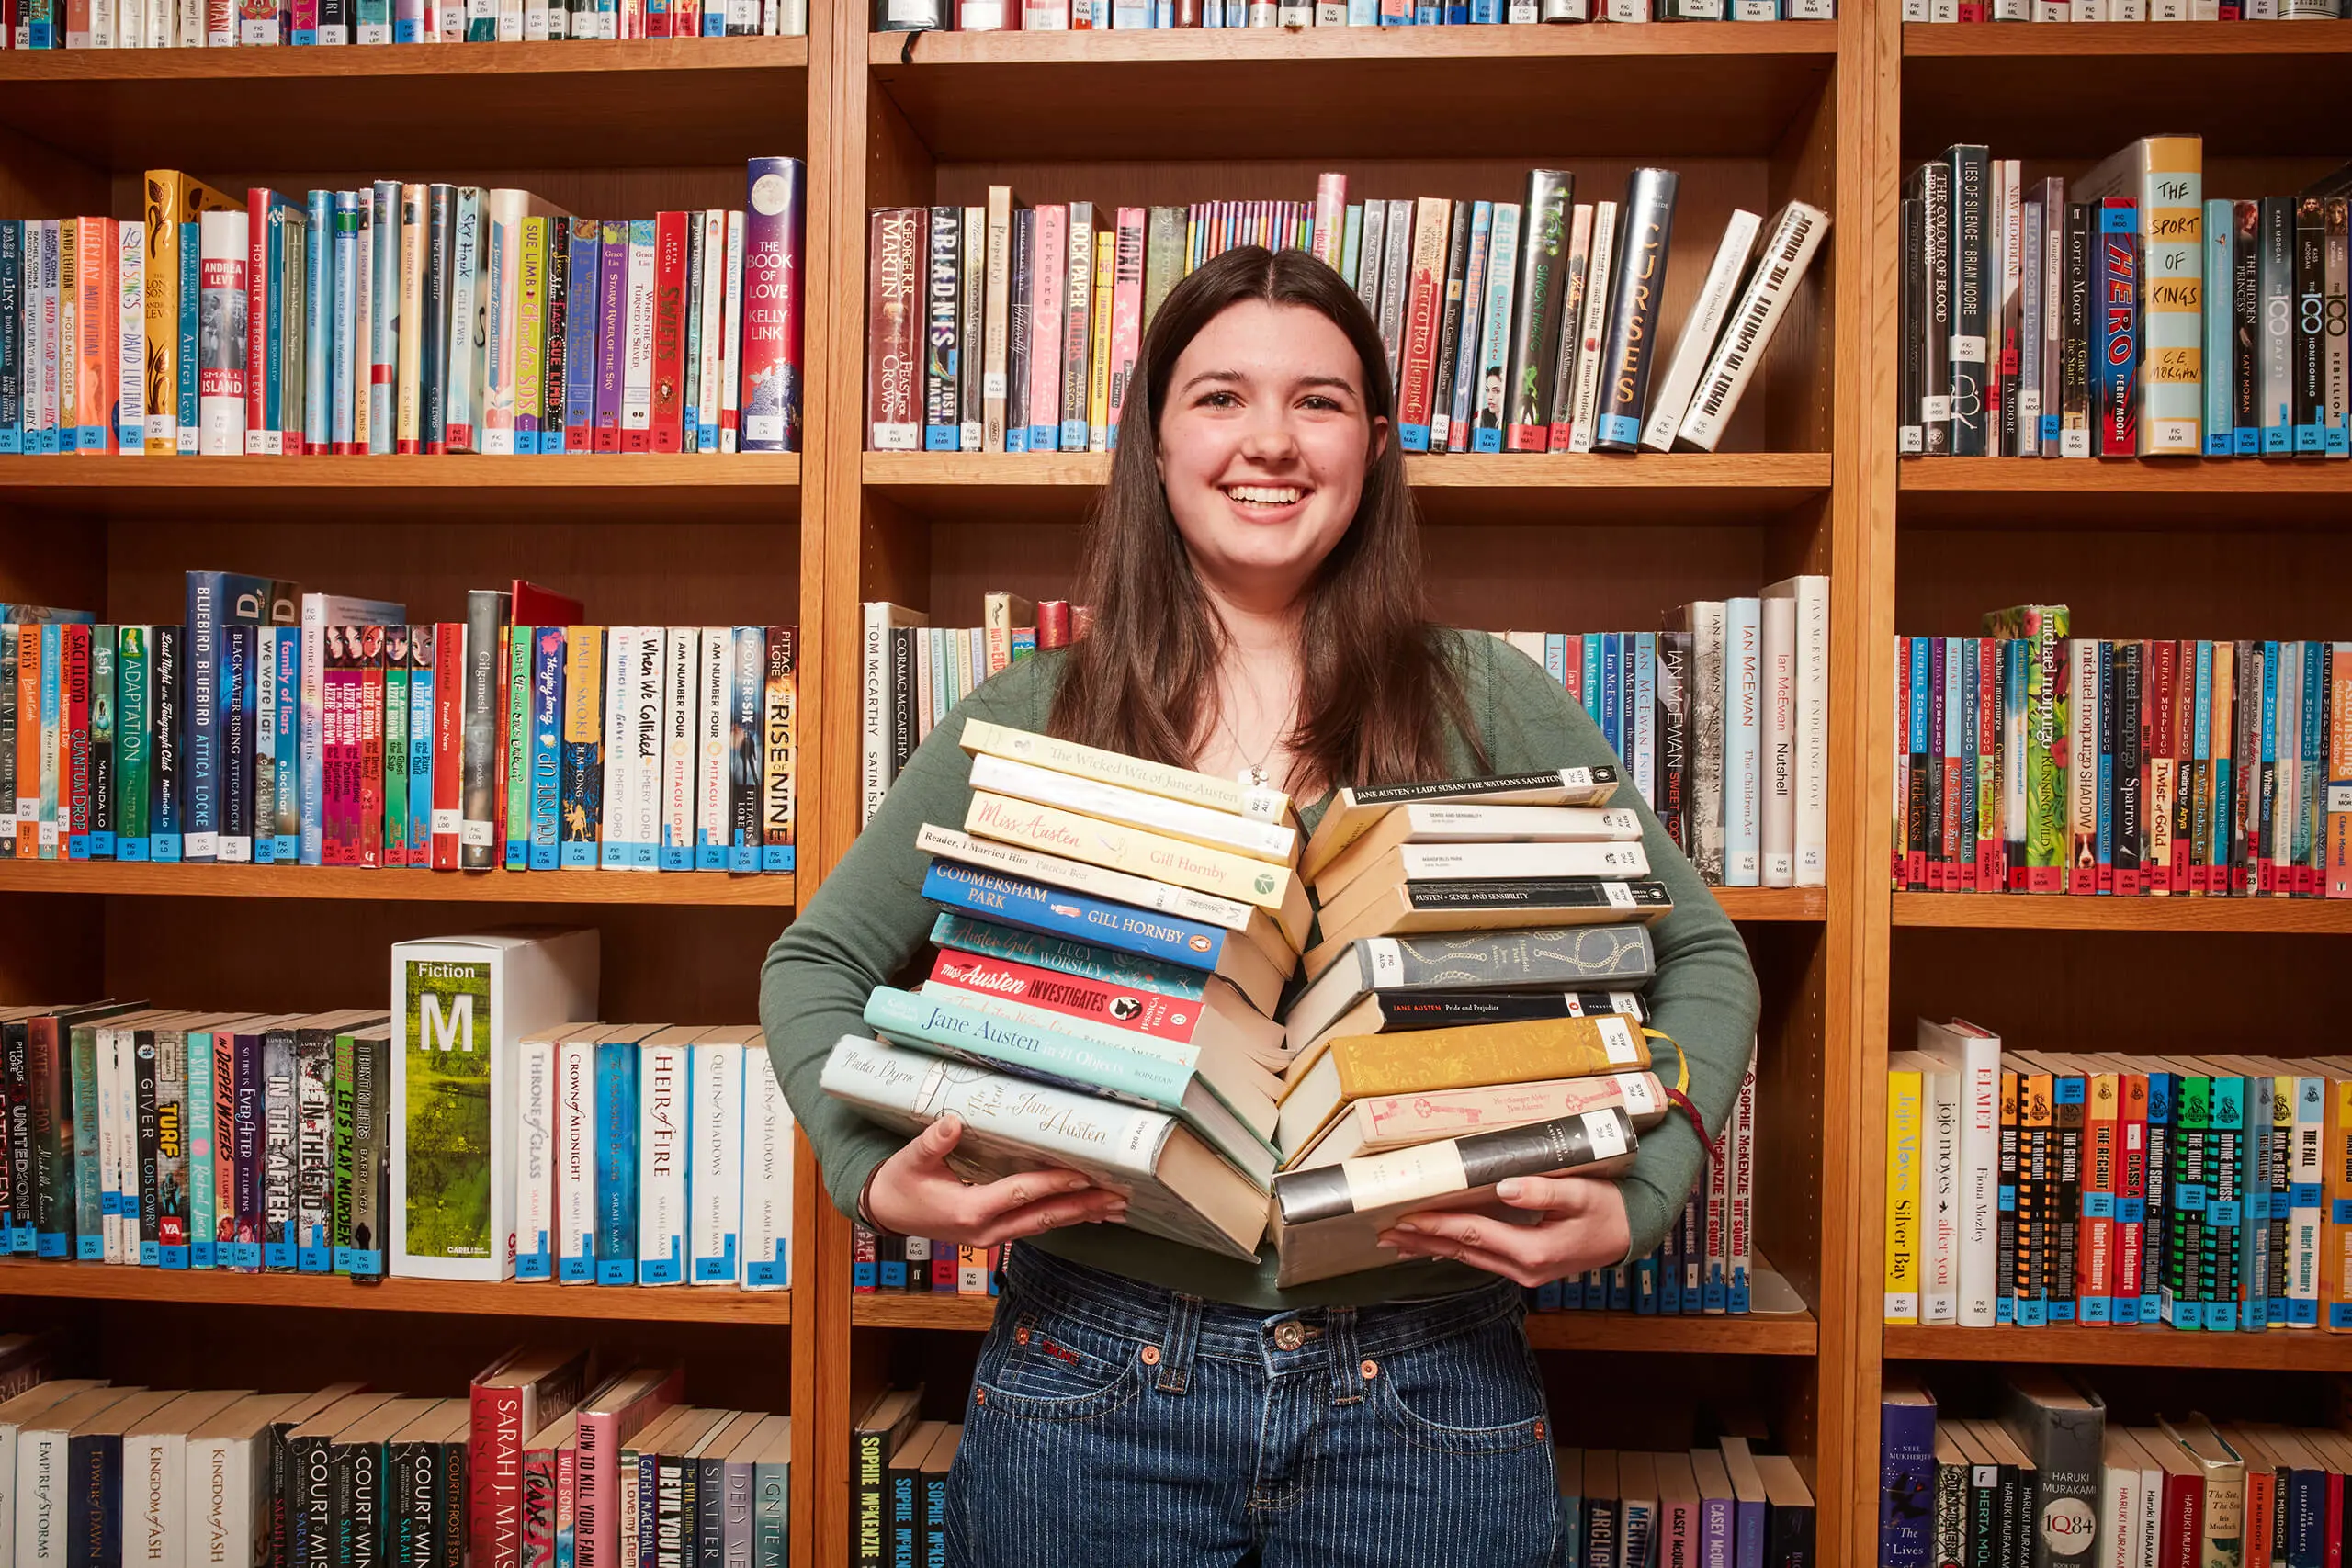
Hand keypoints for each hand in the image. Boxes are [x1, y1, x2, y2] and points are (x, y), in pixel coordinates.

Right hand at [864, 1114, 1128, 1245]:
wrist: (886, 1212)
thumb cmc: (899, 1183)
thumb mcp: (910, 1160)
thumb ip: (933, 1143)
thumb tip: (952, 1122)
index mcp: (968, 1211)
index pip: (1019, 1194)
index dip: (1053, 1184)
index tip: (1083, 1175)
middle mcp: (986, 1230)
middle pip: (1043, 1217)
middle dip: (1083, 1206)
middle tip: (1118, 1197)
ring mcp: (991, 1236)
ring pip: (1044, 1225)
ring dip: (1079, 1215)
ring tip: (1114, 1207)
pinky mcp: (994, 1234)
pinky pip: (1035, 1227)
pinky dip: (1063, 1218)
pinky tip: (1085, 1213)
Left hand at [1378, 1176, 1631, 1288]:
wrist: (1632, 1233)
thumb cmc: (1608, 1208)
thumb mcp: (1581, 1193)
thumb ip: (1543, 1190)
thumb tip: (1506, 1186)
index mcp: (1533, 1251)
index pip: (1474, 1234)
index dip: (1439, 1223)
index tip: (1407, 1216)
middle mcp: (1523, 1269)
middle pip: (1463, 1251)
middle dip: (1422, 1240)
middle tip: (1385, 1233)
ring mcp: (1524, 1273)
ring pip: (1468, 1258)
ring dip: (1432, 1247)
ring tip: (1398, 1241)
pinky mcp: (1526, 1268)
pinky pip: (1481, 1259)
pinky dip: (1454, 1250)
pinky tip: (1435, 1248)